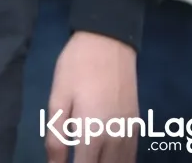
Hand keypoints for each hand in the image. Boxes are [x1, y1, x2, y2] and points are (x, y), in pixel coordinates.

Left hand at [45, 32, 137, 160]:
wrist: (109, 41)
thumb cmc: (78, 66)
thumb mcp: (58, 97)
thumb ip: (56, 136)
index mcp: (93, 134)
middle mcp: (115, 140)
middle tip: (72, 157)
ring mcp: (129, 134)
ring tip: (88, 156)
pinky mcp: (136, 125)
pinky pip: (130, 157)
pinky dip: (120, 162)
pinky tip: (107, 158)